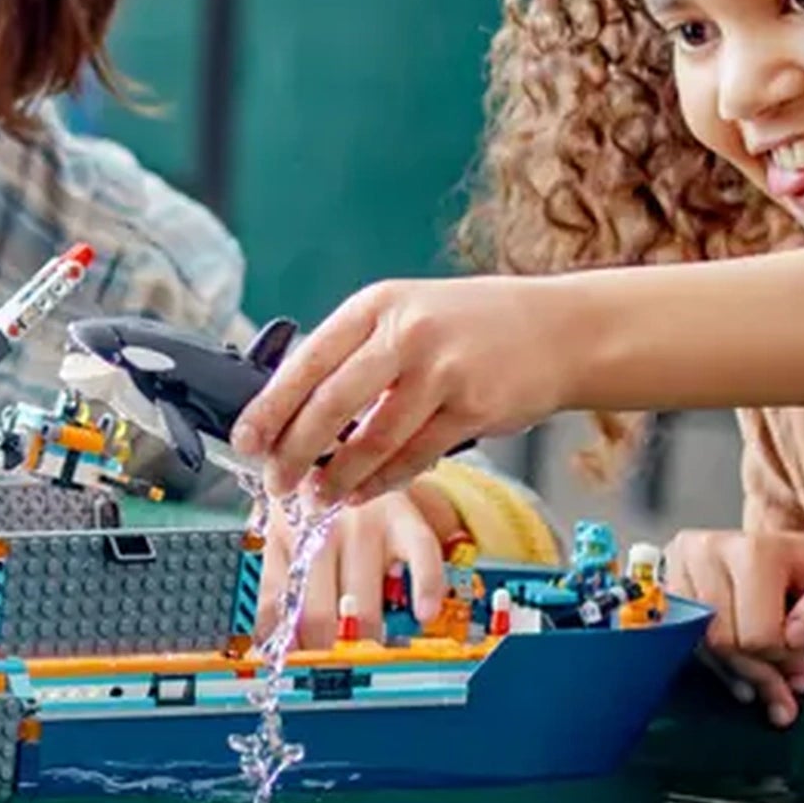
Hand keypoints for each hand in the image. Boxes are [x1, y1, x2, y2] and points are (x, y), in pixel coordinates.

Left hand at [230, 278, 559, 506]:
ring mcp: (443, 371)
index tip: (245, 440)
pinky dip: (382, 481)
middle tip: (276, 481)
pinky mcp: (474, 409)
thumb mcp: (406, 315)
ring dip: (338, 477)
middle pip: (332, 404)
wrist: (558, 329)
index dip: (271, 406)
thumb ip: (356, 355)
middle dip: (295, 451)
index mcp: (377, 305)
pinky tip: (363, 491)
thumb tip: (293, 411)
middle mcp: (407, 333)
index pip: (308, 360)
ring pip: (372, 439)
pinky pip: (414, 457)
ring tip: (318, 497)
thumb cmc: (470, 327)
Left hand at [256, 476, 463, 651]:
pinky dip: (425, 589)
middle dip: (321, 653)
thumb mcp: (271, 533)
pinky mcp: (405, 515)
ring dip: (366, 640)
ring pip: (366, 607)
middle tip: (326, 667)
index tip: (285, 670)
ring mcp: (365, 522)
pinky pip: (422, 558)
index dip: (279, 648)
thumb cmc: (303, 497)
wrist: (335, 436)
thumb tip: (260, 644)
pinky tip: (422, 614)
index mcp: (281, 536)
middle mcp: (320, 529)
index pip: (275, 608)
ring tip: (363, 651)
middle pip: (319, 618)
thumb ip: (266, 586)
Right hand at [664, 529, 803, 727]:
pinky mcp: (658, 581)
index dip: (782, 664)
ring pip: (693, 644)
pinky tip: (729, 669)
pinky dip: (704, 662)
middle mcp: (705, 548)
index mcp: (754, 547)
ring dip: (730, 671)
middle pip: (720, 640)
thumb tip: (796, 634)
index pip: (755, 634)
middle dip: (756, 672)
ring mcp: (675, 563)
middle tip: (781, 689)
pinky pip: (672, 639)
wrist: (784, 555)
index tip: (802, 676)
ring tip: (757, 682)